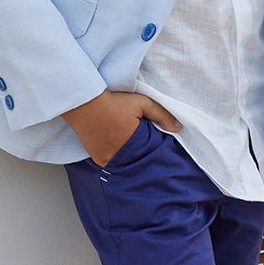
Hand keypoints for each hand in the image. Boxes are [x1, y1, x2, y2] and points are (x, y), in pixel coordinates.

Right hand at [62, 89, 180, 166]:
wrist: (84, 102)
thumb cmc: (114, 102)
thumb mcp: (142, 103)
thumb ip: (161, 115)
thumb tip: (178, 128)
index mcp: (133, 144)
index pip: (150, 152)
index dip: (154, 147)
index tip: (156, 144)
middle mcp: (119, 156)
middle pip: (137, 159)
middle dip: (142, 153)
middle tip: (143, 145)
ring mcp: (106, 159)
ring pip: (124, 162)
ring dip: (129, 156)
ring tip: (130, 145)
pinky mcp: (97, 158)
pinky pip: (112, 161)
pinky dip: (116, 155)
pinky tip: (118, 146)